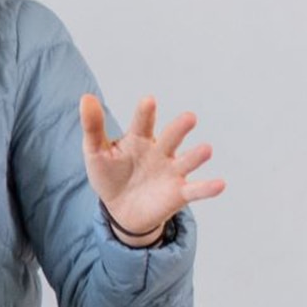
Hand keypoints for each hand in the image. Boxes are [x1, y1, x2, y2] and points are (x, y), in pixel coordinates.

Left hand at [80, 94, 225, 244]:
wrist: (120, 209)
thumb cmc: (110, 175)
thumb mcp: (96, 153)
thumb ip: (93, 127)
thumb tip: (86, 97)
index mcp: (139, 139)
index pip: (142, 123)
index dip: (145, 113)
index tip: (148, 101)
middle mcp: (160, 151)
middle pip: (172, 137)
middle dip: (180, 129)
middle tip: (189, 118)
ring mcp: (172, 171)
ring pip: (187, 161)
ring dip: (197, 156)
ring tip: (206, 150)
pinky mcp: (179, 193)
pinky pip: (195, 190)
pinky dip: (208, 188)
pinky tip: (220, 184)